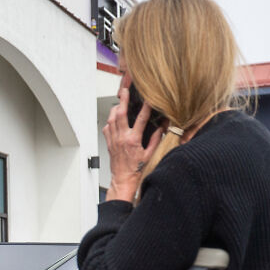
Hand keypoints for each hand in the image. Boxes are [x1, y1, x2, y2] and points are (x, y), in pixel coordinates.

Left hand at [102, 77, 162, 202]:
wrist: (123, 178)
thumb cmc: (136, 169)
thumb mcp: (150, 154)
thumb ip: (156, 139)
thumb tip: (162, 127)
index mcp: (133, 140)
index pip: (140, 120)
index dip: (145, 108)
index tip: (148, 100)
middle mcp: (121, 138)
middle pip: (120, 114)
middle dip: (122, 100)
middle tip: (124, 91)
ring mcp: (113, 140)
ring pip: (111, 119)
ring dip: (115, 108)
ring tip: (119, 101)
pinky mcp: (108, 142)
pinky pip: (107, 127)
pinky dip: (110, 120)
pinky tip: (114, 118)